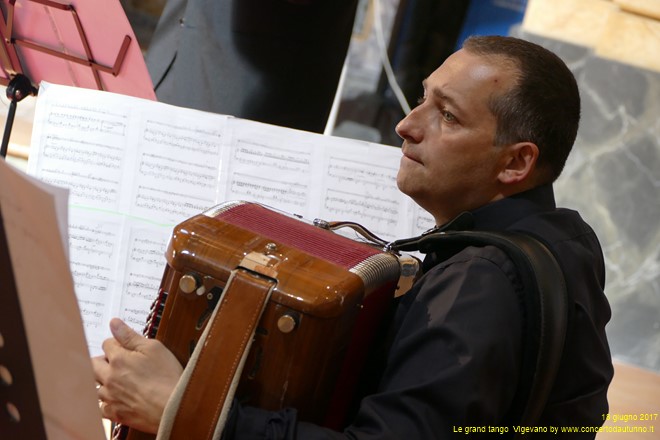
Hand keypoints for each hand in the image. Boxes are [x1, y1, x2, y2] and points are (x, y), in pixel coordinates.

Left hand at [92, 318, 182, 433]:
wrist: (173, 407)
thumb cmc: (167, 376)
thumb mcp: (154, 348)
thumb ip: (130, 336)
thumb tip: (114, 323)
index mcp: (118, 359)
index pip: (107, 344)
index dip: (117, 343)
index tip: (126, 346)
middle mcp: (109, 378)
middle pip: (93, 364)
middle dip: (103, 360)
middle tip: (118, 362)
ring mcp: (111, 397)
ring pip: (96, 386)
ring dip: (104, 381)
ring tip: (121, 381)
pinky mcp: (116, 414)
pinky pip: (102, 407)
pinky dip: (107, 402)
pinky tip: (118, 399)